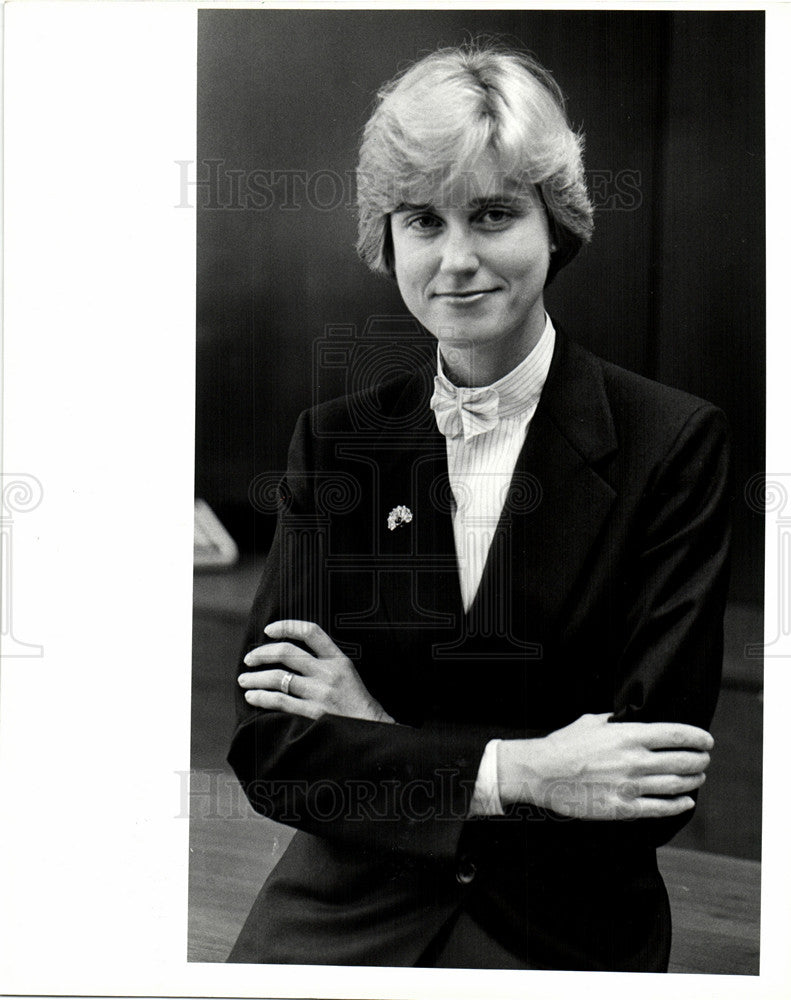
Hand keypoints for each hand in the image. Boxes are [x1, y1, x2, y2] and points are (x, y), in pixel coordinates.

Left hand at [238, 619, 393, 723]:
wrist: (373, 731)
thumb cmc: (357, 704)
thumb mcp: (348, 674)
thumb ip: (325, 663)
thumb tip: (289, 656)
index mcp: (339, 659)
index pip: (310, 632)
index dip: (286, 626)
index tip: (268, 630)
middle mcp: (329, 672)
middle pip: (287, 653)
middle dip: (262, 653)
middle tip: (249, 659)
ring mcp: (320, 693)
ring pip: (279, 678)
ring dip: (256, 678)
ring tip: (245, 680)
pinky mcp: (313, 713)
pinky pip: (280, 701)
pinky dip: (262, 698)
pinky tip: (252, 697)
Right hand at [497, 712, 712, 819]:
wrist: (542, 773)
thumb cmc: (564, 744)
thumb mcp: (591, 722)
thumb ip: (615, 720)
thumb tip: (630, 718)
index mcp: (628, 736)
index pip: (676, 736)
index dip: (697, 738)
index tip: (706, 740)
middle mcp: (634, 761)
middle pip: (682, 761)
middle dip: (699, 760)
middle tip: (704, 759)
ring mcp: (630, 786)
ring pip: (676, 785)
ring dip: (693, 780)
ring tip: (698, 777)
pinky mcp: (623, 808)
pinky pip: (661, 808)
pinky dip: (679, 804)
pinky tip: (686, 800)